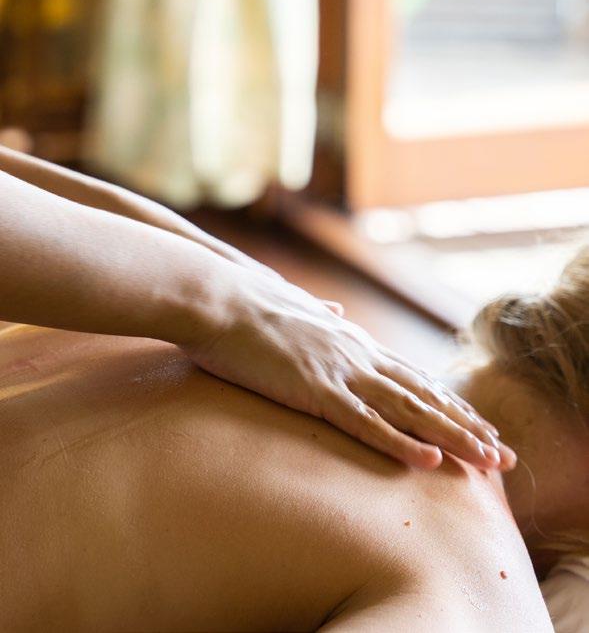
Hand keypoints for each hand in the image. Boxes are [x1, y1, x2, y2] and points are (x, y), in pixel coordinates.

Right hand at [184, 271, 514, 470]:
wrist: (216, 296)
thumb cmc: (246, 305)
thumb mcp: (293, 307)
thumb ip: (322, 314)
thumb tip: (338, 310)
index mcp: (350, 340)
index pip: (410, 376)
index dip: (446, 402)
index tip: (476, 423)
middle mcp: (356, 354)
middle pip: (422, 395)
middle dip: (465, 426)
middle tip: (501, 454)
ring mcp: (338, 370)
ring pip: (407, 410)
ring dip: (450, 439)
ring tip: (486, 462)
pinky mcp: (314, 387)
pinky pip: (364, 422)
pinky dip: (400, 443)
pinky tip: (428, 462)